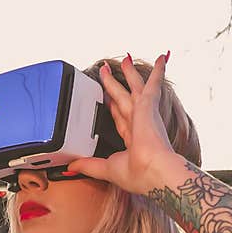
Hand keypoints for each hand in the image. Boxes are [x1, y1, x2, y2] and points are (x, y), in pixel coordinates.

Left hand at [64, 53, 176, 194]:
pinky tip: (160, 58)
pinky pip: (152, 83)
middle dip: (115, 85)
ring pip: (134, 87)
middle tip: (107, 71)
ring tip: (126, 58)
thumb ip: (88, 165)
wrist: (154, 171)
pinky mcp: (148, 106)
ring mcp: (144, 114)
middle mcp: (139, 124)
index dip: (112, 107)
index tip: (107, 99)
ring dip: (130, 73)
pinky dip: (157, 71)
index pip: (119, 118)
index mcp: (132, 139)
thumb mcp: (105, 168)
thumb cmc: (138, 174)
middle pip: (124, 99)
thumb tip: (71, 167)